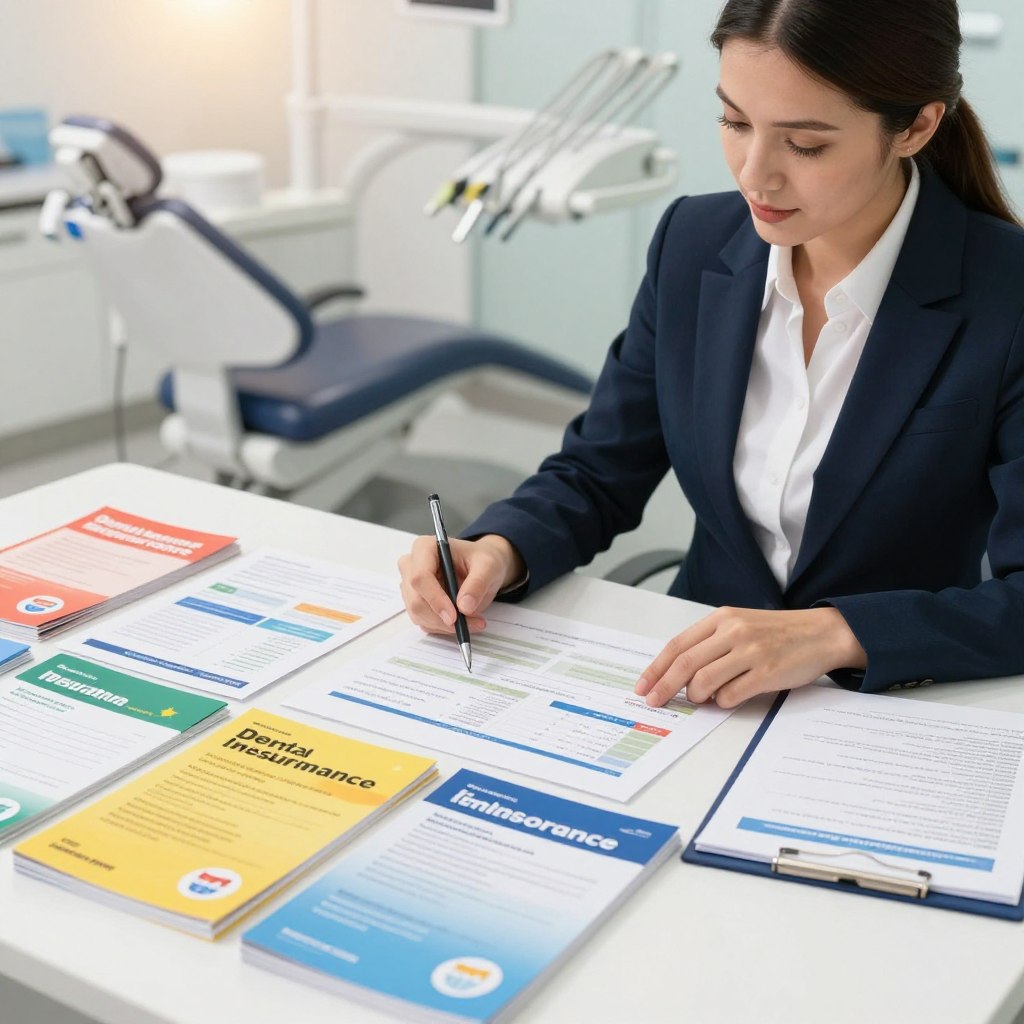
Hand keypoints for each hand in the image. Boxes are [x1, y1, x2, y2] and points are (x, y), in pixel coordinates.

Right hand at [398, 533, 524, 634]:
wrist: (481, 567)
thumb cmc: (481, 560)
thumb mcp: (488, 566)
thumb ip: (478, 583)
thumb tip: (464, 606)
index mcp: (424, 548)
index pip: (420, 577)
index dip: (435, 599)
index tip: (454, 616)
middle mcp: (411, 566)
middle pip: (416, 600)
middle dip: (442, 618)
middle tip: (473, 623)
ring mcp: (410, 586)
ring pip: (419, 615)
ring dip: (446, 625)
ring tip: (474, 621)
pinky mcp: (416, 602)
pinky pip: (424, 622)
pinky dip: (444, 627)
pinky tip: (463, 621)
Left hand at [635, 606, 865, 708]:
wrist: (822, 633)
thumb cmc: (777, 633)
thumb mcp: (740, 625)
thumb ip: (711, 644)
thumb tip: (679, 675)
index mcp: (722, 618)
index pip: (678, 645)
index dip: (656, 668)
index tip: (643, 686)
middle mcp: (734, 631)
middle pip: (685, 663)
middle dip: (664, 686)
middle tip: (654, 701)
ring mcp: (751, 651)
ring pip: (704, 680)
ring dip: (696, 696)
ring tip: (702, 698)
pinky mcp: (767, 672)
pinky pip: (730, 695)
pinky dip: (722, 702)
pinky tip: (727, 698)